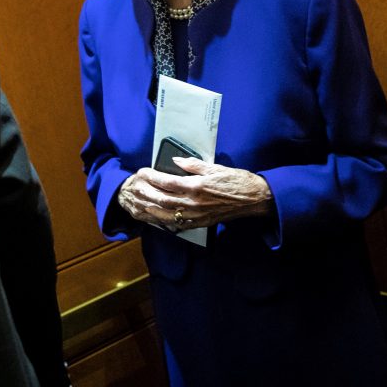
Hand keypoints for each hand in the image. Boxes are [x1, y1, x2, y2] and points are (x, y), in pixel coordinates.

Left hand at [117, 158, 272, 230]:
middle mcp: (193, 203)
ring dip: (148, 209)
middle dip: (145, 193)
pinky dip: (161, 221)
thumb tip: (174, 161)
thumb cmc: (236, 181)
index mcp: (196, 186)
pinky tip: (153, 217)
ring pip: (165, 215)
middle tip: (134, 187)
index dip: (152, 177)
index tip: (142, 172)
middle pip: (161, 199)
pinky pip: (175, 224)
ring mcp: (196, 215)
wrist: (252, 199)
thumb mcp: (214, 167)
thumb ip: (192, 165)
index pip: (167, 182)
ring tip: (137, 203)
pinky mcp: (199, 223)